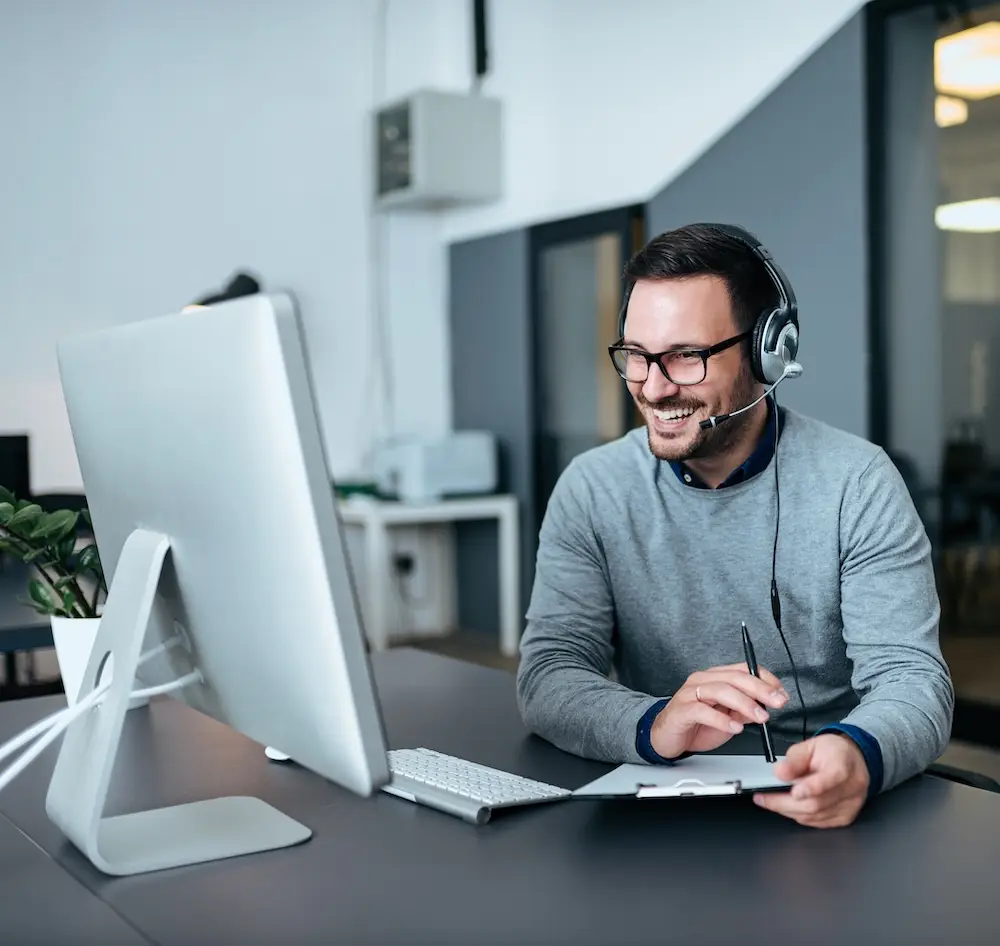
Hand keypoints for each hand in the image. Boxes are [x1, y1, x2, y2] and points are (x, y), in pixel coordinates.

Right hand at [649, 663, 788, 758]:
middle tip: (777, 702)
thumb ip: (744, 710)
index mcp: (715, 677)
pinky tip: (734, 728)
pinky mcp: (682, 710)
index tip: (781, 694)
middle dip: (760, 689)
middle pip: (734, 677)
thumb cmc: (696, 724)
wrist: (666, 737)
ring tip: (760, 717)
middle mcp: (702, 680)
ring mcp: (690, 693)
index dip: (765, 679)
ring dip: (744, 703)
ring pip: (720, 690)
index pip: (744, 669)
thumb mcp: (728, 718)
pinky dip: (721, 719)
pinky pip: (702, 710)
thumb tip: (766, 707)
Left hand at [753, 734, 869, 827]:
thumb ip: (794, 760)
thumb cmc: (831, 751)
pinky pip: (819, 822)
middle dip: (785, 803)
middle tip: (764, 798)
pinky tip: (790, 807)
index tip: (794, 792)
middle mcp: (851, 787)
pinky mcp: (846, 817)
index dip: (811, 787)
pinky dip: (801, 816)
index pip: (831, 778)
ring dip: (789, 811)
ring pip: (816, 816)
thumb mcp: (809, 745)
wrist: (852, 760)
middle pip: (817, 802)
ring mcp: (851, 805)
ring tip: (772, 801)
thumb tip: (780, 773)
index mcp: (843, 764)